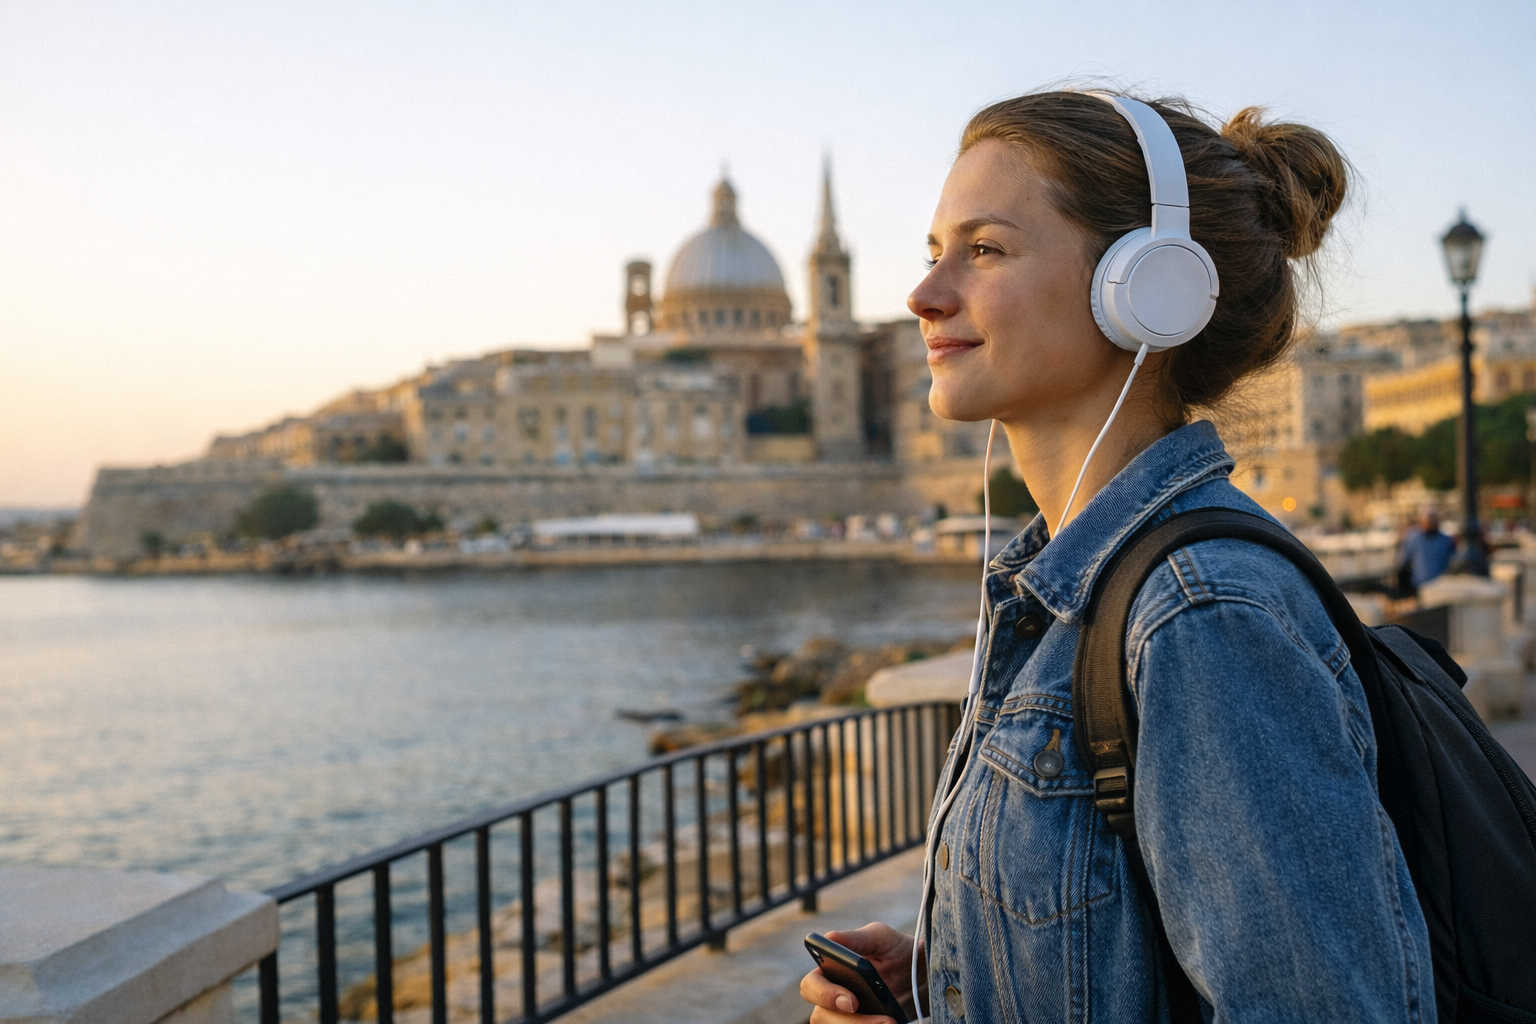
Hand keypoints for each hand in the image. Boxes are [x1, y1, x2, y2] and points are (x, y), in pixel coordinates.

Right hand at [799, 922, 921, 1023]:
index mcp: (829, 970)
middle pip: (821, 1017)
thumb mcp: (882, 938)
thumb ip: (857, 938)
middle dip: (848, 1022)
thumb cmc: (897, 951)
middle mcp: (832, 997)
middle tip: (883, 1020)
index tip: (852, 1001)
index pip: (811, 986)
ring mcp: (845, 1016)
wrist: (921, 975)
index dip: (824, 995)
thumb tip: (829, 938)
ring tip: (892, 1022)